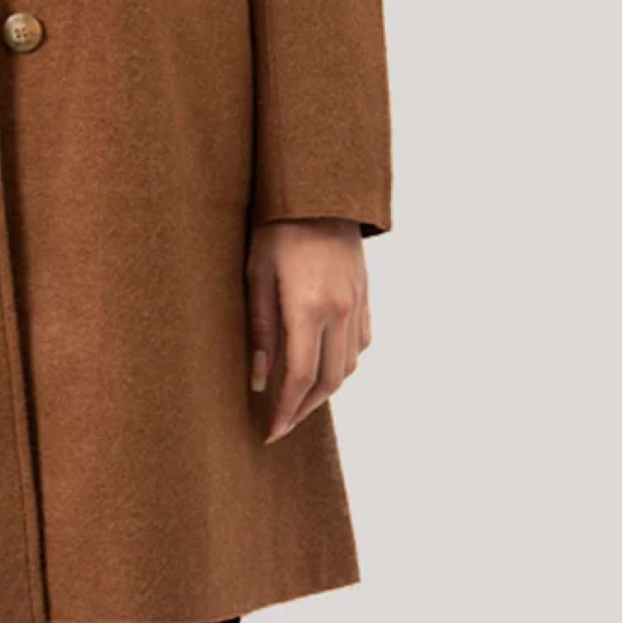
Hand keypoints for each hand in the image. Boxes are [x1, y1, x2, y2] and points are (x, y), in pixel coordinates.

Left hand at [246, 218, 370, 441]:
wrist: (319, 191)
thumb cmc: (276, 228)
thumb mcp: (255, 275)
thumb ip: (259, 330)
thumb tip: (259, 381)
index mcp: (309, 308)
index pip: (299, 378)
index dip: (285, 411)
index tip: (269, 431)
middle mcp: (341, 312)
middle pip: (327, 381)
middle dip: (303, 409)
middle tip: (280, 423)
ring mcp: (358, 304)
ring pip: (348, 367)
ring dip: (324, 389)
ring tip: (297, 399)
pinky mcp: (366, 296)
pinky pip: (359, 344)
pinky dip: (342, 363)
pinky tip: (322, 364)